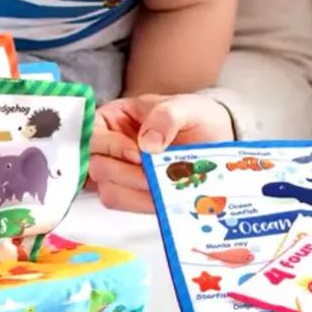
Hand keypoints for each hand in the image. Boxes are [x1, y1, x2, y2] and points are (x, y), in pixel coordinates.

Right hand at [87, 93, 234, 212]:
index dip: (110, 146)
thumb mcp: (184, 107)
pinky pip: (124, 203)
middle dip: (124, 172)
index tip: (138, 153)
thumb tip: (148, 143)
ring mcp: (119, 172)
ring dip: (134, 191)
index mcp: (113, 118)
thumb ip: (166, 117)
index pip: (92, 134)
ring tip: (161, 186)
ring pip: (107, 189)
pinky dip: (142, 203)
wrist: (219, 141)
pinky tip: (162, 197)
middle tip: (153, 174)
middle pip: (94, 165)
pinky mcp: (133, 193)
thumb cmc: (195, 117)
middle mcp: (109, 147)